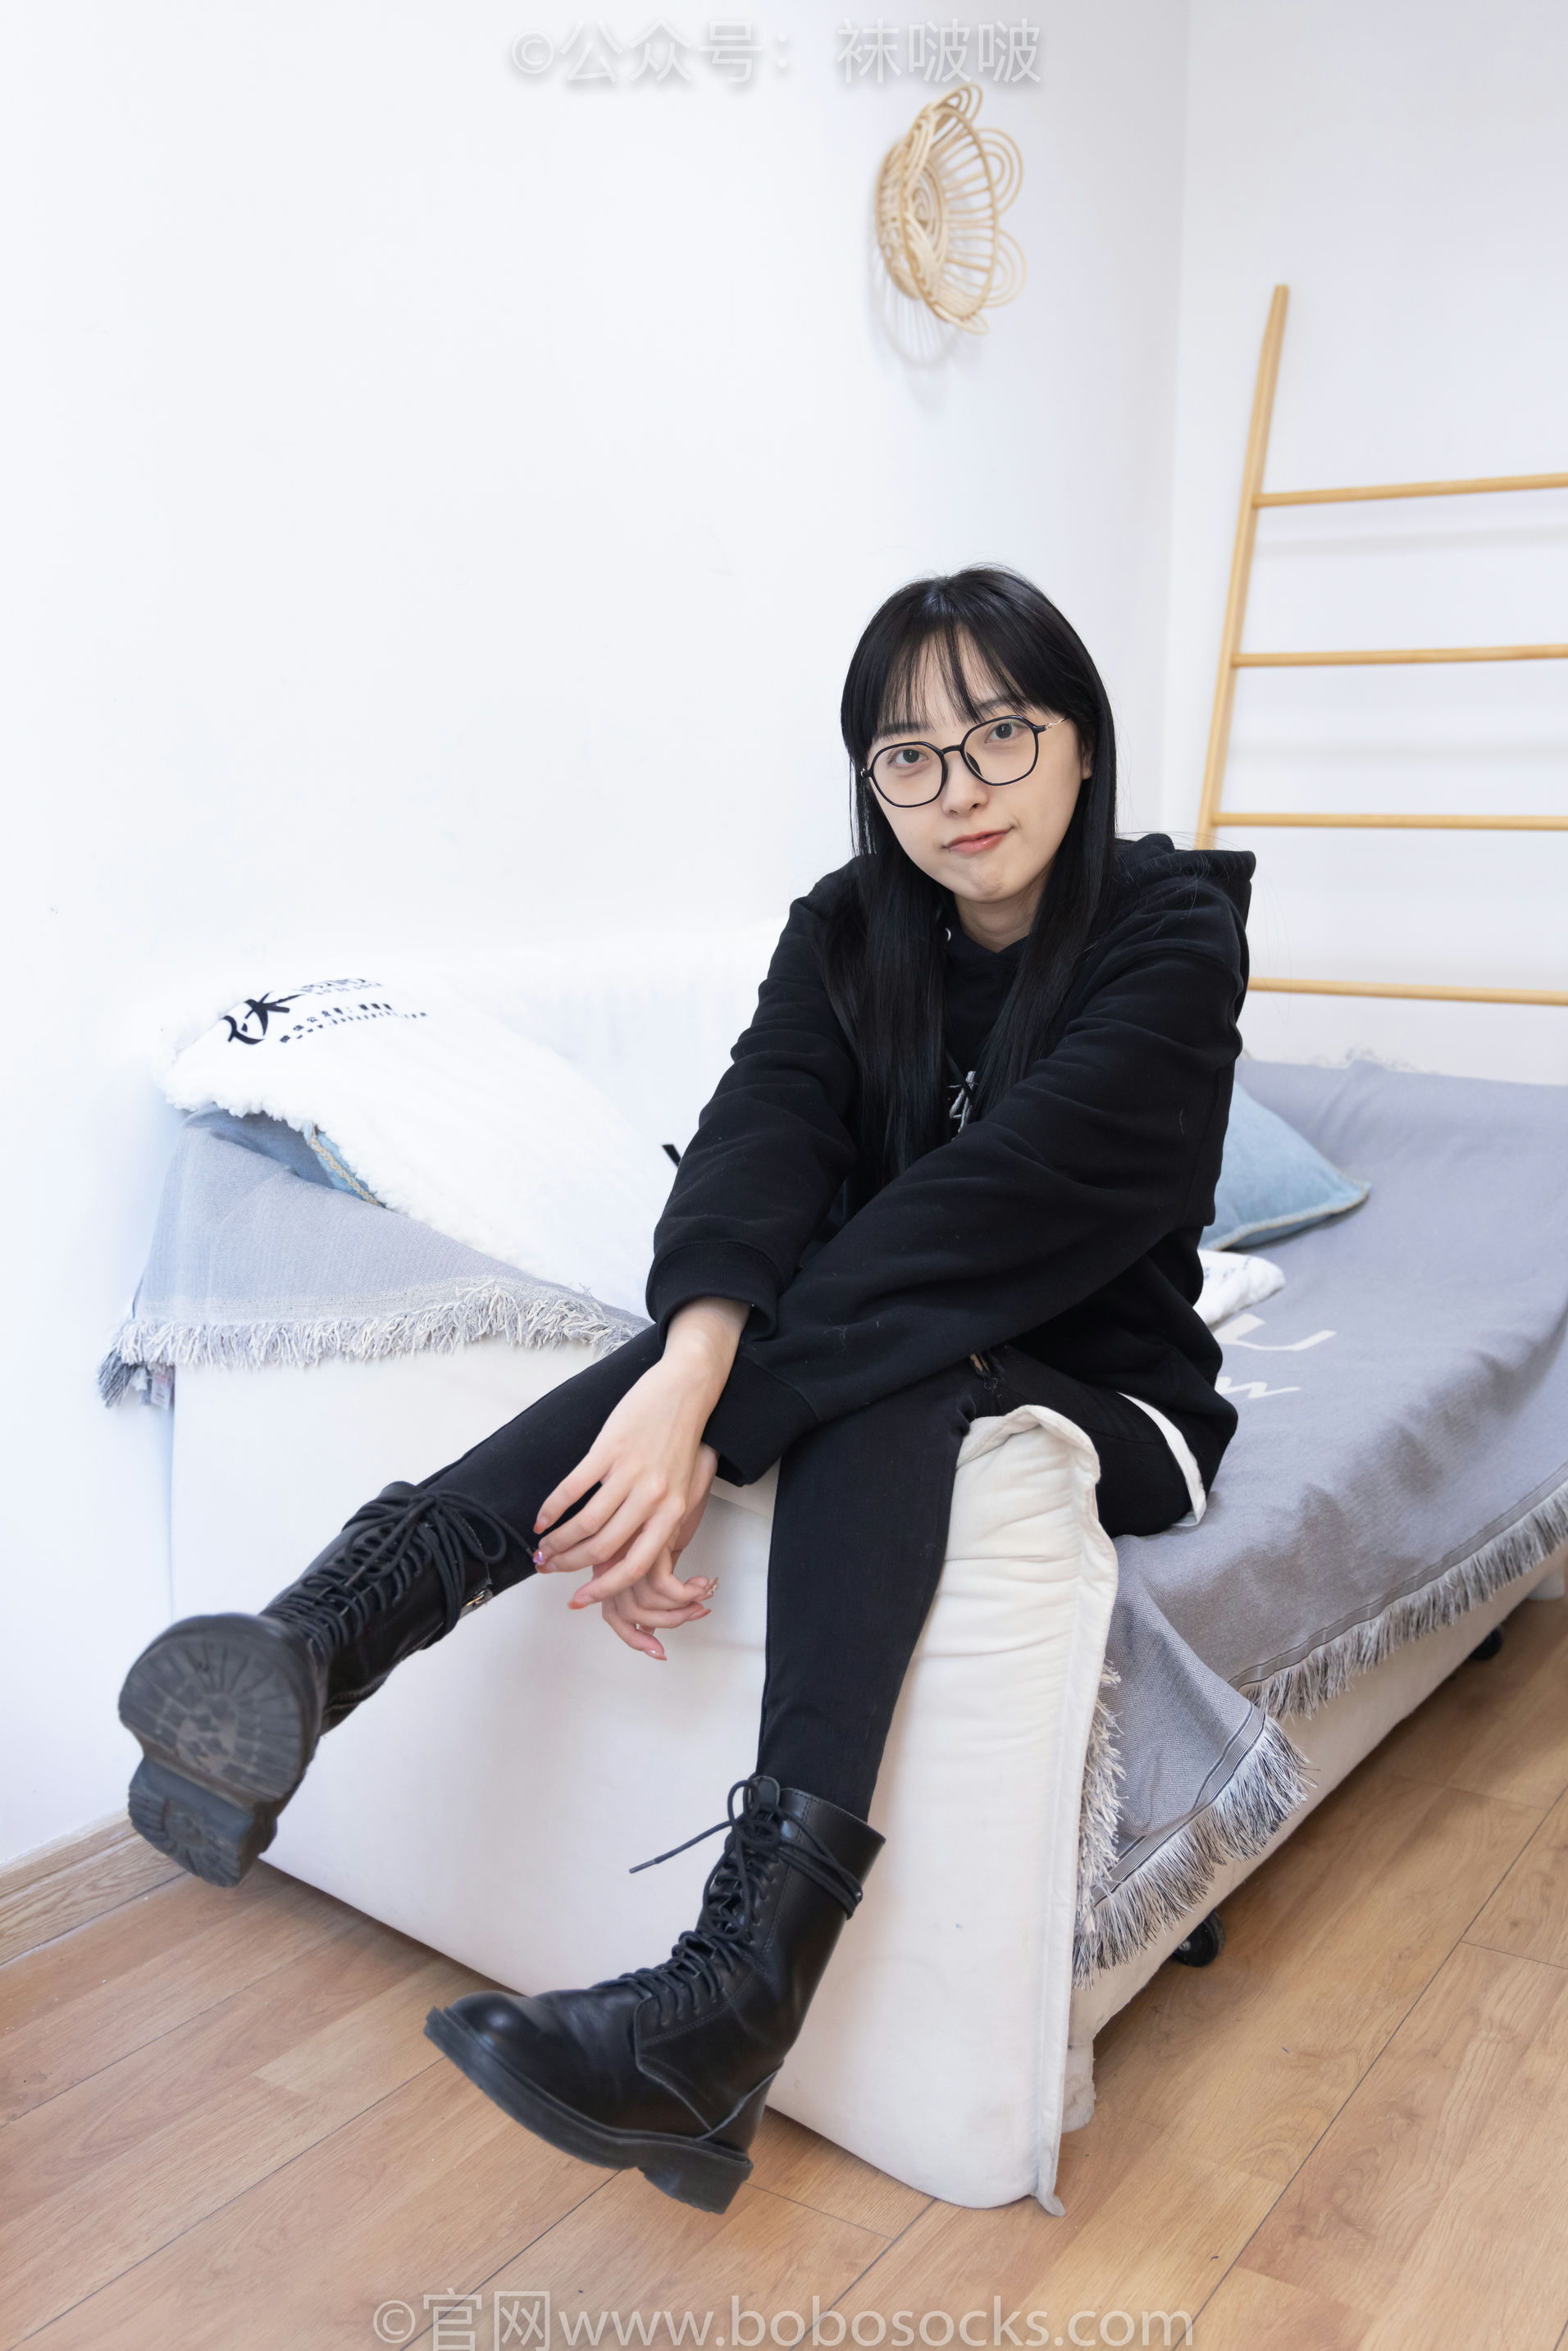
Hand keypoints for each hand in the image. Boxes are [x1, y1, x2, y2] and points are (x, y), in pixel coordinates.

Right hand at [532, 1298, 745, 1628]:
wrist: (686, 1390)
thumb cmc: (680, 1441)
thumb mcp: (679, 1489)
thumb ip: (655, 1522)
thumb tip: (621, 1555)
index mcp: (672, 1512)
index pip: (636, 1565)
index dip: (604, 1587)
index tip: (579, 1600)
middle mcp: (653, 1497)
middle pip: (603, 1547)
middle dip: (570, 1564)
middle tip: (548, 1568)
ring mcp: (630, 1472)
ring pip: (586, 1522)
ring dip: (558, 1541)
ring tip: (541, 1548)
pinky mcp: (611, 1448)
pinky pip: (574, 1487)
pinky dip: (552, 1508)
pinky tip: (541, 1519)